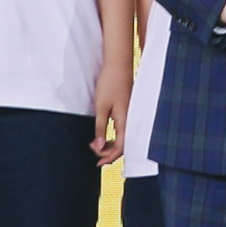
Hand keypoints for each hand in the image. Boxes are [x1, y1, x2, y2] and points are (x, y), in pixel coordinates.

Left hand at [91, 53, 133, 167]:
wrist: (118, 65)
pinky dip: (114, 137)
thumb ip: (100, 128)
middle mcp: (130, 120)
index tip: (96, 161)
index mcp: (125, 121)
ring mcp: (130, 116)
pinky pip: (123, 130)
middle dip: (109, 153)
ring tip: (97, 145)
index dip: (108, 157)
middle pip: (123, 146)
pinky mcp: (127, 111)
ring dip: (111, 145)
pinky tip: (105, 136)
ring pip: (123, 138)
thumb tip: (98, 147)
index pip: (119, 148)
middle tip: (95, 155)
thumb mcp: (101, 108)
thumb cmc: (110, 84)